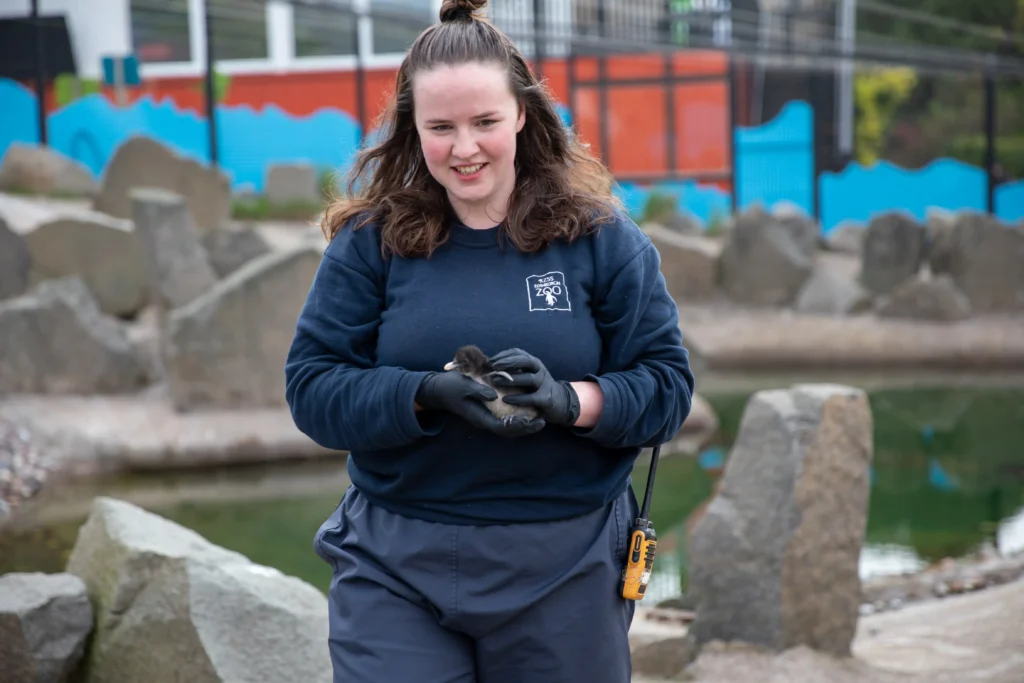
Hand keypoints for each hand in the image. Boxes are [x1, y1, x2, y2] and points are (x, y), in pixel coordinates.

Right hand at [415, 371, 545, 436]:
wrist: (439, 389)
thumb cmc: (450, 386)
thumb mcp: (462, 386)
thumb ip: (478, 391)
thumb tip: (494, 396)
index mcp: (479, 417)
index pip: (502, 427)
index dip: (518, 426)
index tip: (531, 420)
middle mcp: (484, 420)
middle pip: (508, 431)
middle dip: (526, 428)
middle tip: (543, 422)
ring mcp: (486, 416)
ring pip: (508, 427)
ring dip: (524, 424)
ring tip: (540, 418)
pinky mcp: (488, 411)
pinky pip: (505, 418)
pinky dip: (517, 417)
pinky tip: (528, 410)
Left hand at [488, 349, 580, 425]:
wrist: (560, 402)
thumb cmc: (537, 388)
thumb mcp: (528, 374)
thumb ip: (514, 370)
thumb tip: (491, 366)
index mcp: (534, 363)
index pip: (519, 353)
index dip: (504, 355)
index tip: (490, 361)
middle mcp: (540, 370)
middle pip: (526, 361)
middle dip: (508, 362)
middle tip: (493, 366)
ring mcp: (545, 384)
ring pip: (529, 378)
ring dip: (511, 379)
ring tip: (495, 381)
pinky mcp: (546, 398)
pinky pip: (531, 397)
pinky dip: (518, 398)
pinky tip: (505, 399)